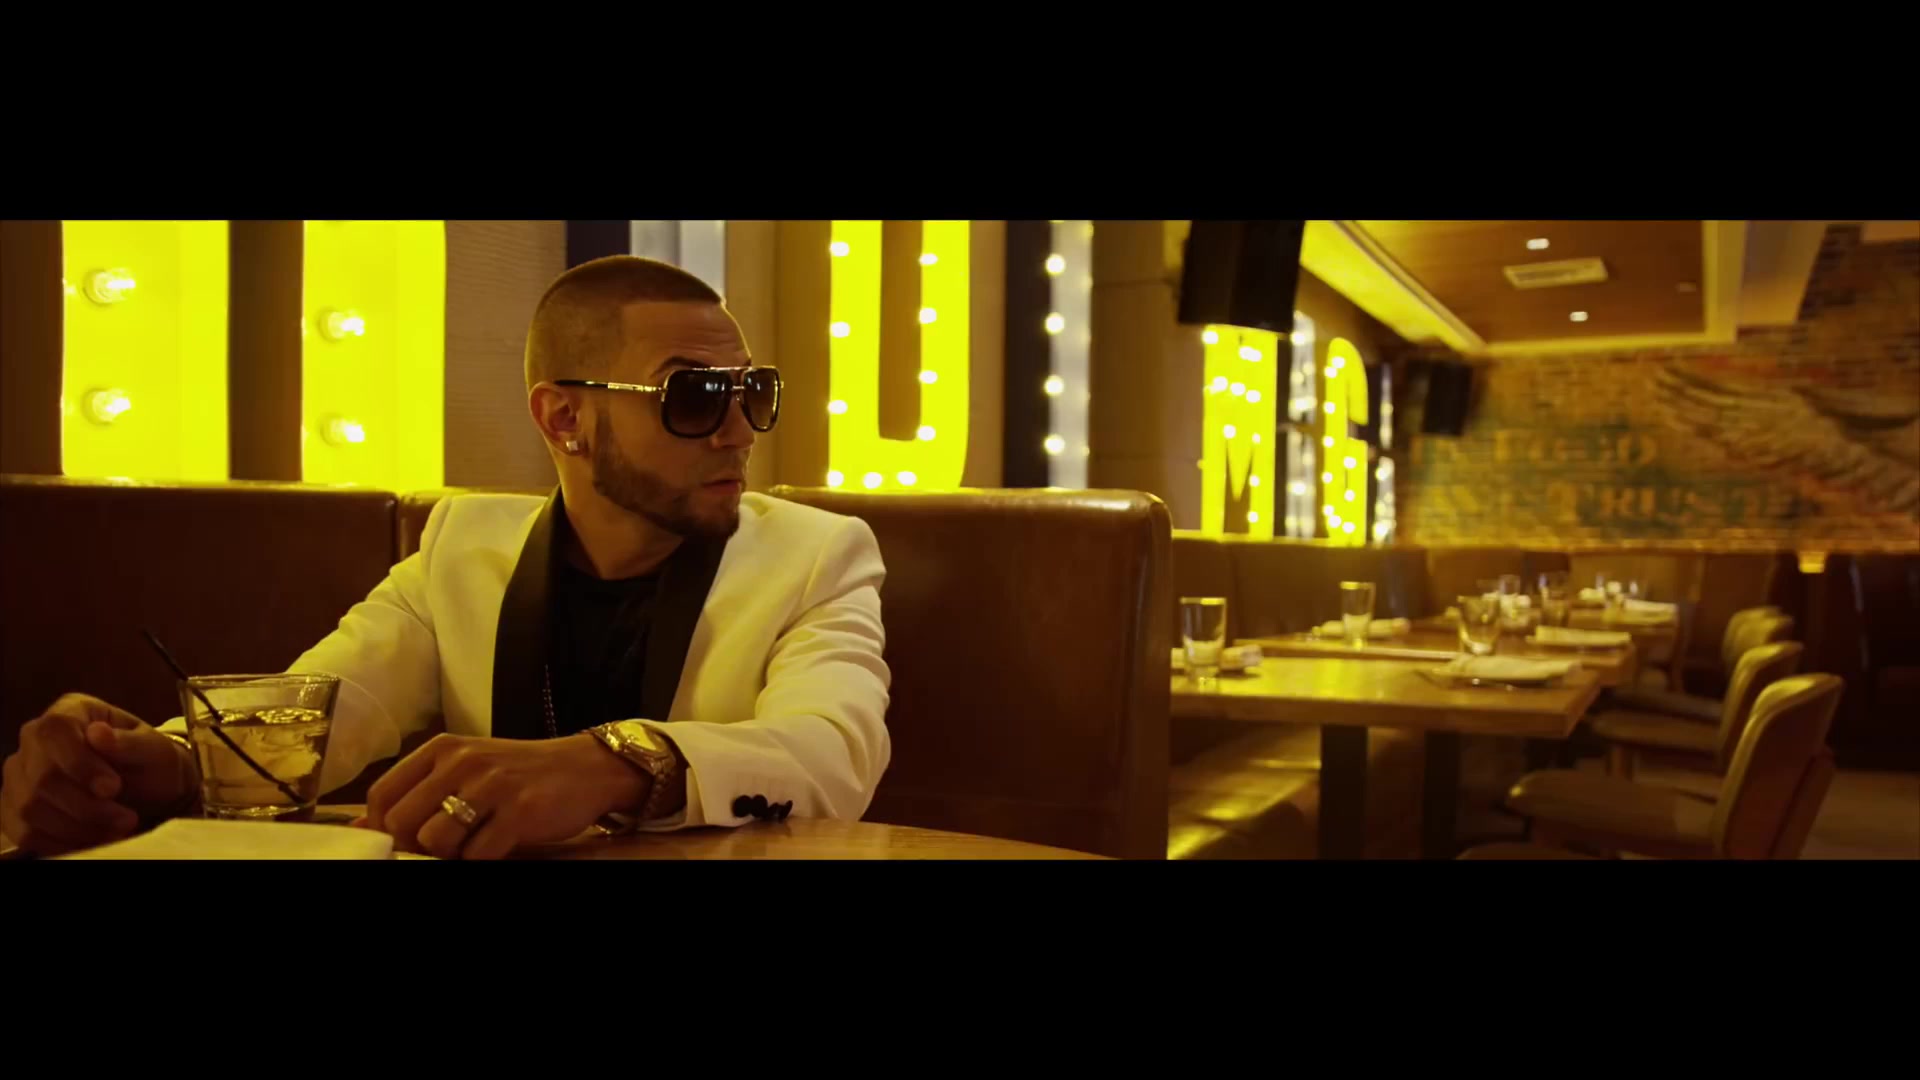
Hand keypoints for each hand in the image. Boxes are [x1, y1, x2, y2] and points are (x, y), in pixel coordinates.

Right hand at [1, 694, 194, 854]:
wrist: (150, 790)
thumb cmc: (151, 762)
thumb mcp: (154, 749)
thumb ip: (129, 743)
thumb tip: (98, 734)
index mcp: (70, 711)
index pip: (54, 732)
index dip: (79, 763)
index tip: (112, 788)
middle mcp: (35, 739)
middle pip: (42, 777)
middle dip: (87, 806)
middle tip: (126, 818)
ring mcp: (20, 775)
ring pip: (30, 808)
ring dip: (78, 828)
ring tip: (118, 829)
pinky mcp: (16, 809)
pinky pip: (25, 833)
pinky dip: (62, 842)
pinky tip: (94, 840)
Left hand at [363, 733, 647, 859]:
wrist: (585, 768)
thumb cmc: (518, 774)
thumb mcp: (465, 771)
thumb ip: (417, 794)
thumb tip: (358, 827)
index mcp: (442, 749)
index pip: (382, 794)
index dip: (382, 828)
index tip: (402, 842)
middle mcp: (462, 761)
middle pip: (402, 822)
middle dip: (415, 846)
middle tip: (441, 849)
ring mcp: (492, 785)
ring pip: (436, 840)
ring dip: (450, 854)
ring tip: (472, 844)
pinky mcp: (520, 811)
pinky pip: (478, 854)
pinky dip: (481, 859)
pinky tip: (497, 845)